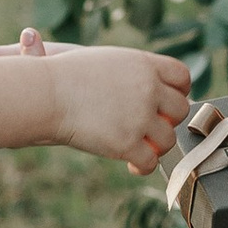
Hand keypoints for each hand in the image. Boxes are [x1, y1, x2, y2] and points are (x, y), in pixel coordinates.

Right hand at [48, 42, 190, 173]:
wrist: (45, 94)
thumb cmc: (68, 76)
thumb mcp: (108, 61)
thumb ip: (136, 73)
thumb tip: (156, 90)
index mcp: (144, 64)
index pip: (182, 77)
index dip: (178, 91)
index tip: (165, 103)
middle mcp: (148, 89)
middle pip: (181, 109)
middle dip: (168, 120)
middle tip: (150, 128)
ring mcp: (139, 117)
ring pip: (168, 139)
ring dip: (157, 145)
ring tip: (140, 146)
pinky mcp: (127, 143)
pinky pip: (150, 161)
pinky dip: (143, 166)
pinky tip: (132, 164)